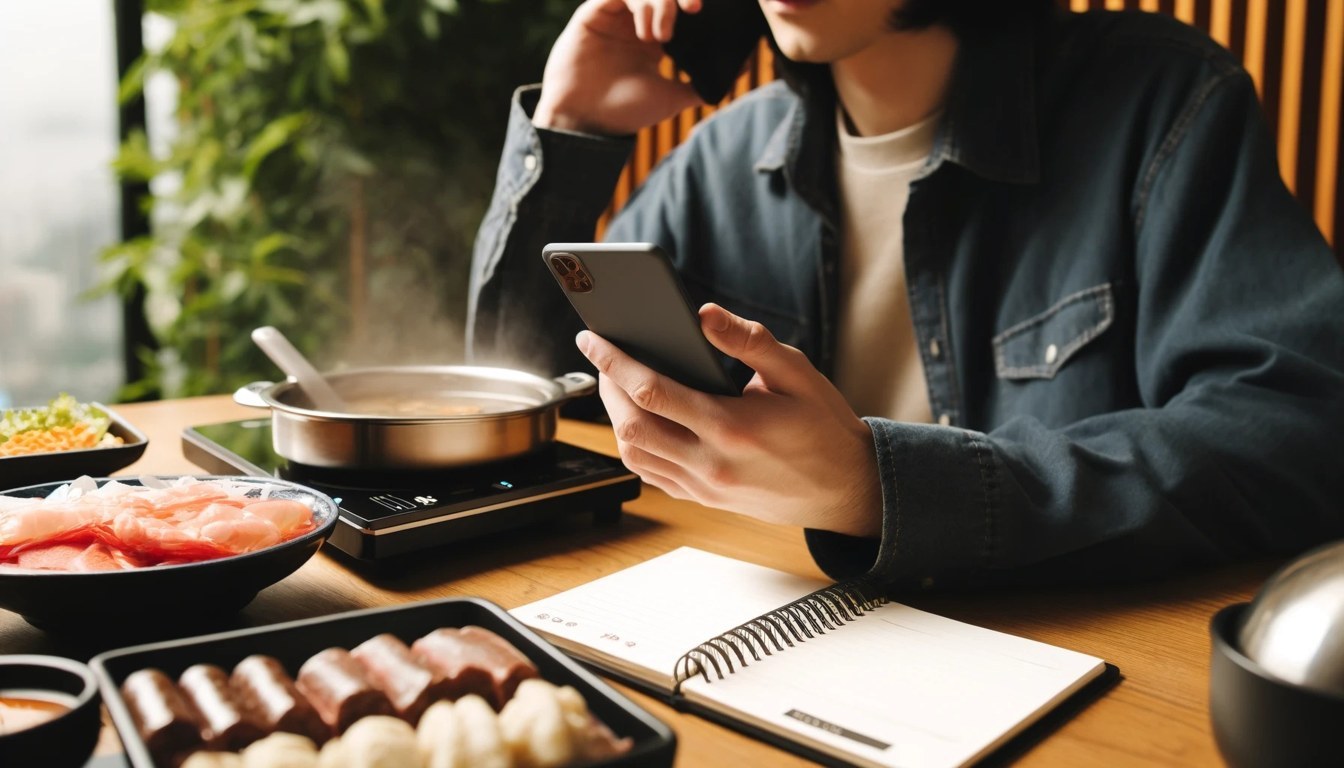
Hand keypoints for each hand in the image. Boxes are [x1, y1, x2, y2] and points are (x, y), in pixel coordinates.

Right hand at [534, 0, 704, 135]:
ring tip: (661, 36)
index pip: (679, 4)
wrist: (588, 121)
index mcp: (657, 36)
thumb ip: (702, 84)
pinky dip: (637, 2)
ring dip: (660, 2)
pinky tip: (643, 30)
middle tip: (694, 9)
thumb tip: (740, 70)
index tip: (705, 12)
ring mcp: (616, 14)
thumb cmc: (626, 111)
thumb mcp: (673, 98)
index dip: (693, 1)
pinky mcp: (594, 12)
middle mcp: (637, 20)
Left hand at [576, 303, 882, 536]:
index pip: (652, 390)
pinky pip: (652, 475)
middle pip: (631, 425)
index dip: (613, 361)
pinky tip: (639, 419)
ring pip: (635, 455)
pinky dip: (635, 446)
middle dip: (606, 387)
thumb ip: (749, 341)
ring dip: (616, 418)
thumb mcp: (797, 373)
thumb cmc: (824, 426)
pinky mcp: (704, 500)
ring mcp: (705, 488)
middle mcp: (712, 463)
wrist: (847, 489)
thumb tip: (703, 314)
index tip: (591, 337)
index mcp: (732, 427)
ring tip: (616, 384)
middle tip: (602, 357)